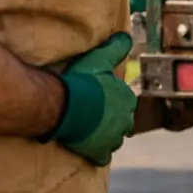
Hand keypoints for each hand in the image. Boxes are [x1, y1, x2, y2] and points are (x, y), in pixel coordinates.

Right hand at [43, 32, 137, 165]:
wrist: (65, 106)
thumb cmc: (83, 81)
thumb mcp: (99, 58)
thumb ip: (116, 47)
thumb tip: (127, 36)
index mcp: (127, 99)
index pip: (125, 100)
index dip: (111, 99)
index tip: (99, 97)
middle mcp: (126, 120)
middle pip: (121, 120)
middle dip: (110, 118)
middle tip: (92, 113)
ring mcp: (113, 139)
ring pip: (113, 139)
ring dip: (104, 135)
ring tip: (87, 128)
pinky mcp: (100, 153)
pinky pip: (101, 156)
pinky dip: (95, 153)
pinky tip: (86, 147)